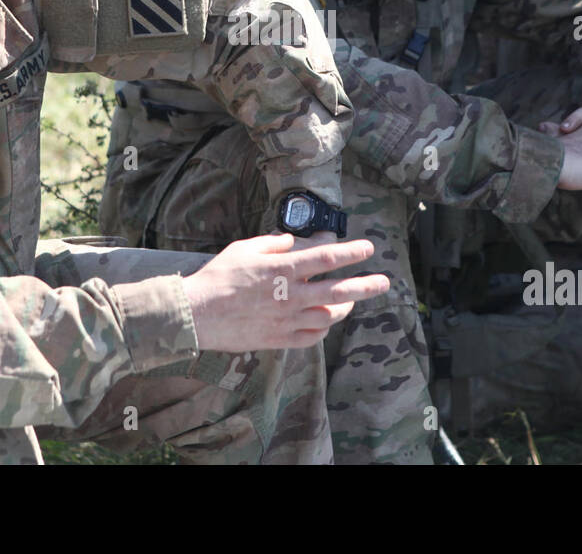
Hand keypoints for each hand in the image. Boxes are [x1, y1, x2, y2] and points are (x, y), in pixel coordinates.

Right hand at [182, 234, 389, 351]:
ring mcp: (287, 320)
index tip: (367, 247)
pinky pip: (312, 337)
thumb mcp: (243, 248)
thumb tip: (292, 241)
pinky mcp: (279, 339)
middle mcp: (291, 295)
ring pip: (329, 316)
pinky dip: (324, 329)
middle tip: (384, 282)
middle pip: (339, 291)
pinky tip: (326, 322)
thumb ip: (272, 243)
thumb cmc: (218, 278)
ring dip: (347, 307)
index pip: (327, 258)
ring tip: (355, 300)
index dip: (351, 252)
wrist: (197, 314)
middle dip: (366, 285)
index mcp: (283, 269)